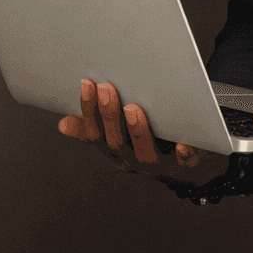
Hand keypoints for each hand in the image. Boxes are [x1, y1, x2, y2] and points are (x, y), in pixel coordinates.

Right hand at [57, 78, 228, 185]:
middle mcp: (133, 161)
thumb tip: (62, 125)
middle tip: (107, 88)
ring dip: (138, 131)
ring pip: (144, 152)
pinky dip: (183, 153)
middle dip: (109, 116)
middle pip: (116, 142)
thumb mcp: (119, 137)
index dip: (89, 111)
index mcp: (115, 151)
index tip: (87, 84)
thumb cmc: (152, 143)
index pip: (95, 134)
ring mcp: (159, 165)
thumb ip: (94, 129)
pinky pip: (184, 162)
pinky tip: (181, 143)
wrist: (190, 168)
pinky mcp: (186, 165)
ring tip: (133, 108)